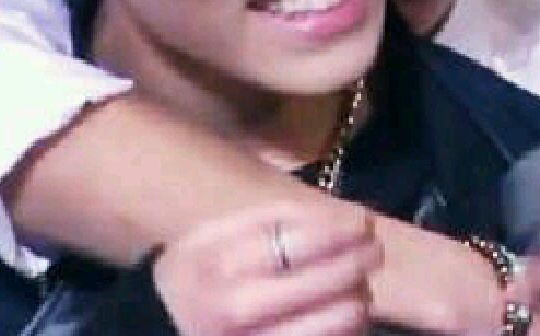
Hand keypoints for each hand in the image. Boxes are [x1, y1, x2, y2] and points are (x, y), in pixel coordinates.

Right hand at [153, 199, 380, 335]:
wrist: (163, 328)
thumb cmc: (200, 273)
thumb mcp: (215, 236)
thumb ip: (267, 221)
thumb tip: (336, 215)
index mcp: (208, 258)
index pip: (280, 240)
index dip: (329, 230)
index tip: (361, 221)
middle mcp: (222, 305)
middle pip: (303, 282)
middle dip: (349, 263)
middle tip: (376, 250)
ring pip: (317, 325)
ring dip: (351, 302)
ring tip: (363, 286)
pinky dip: (338, 332)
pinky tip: (350, 316)